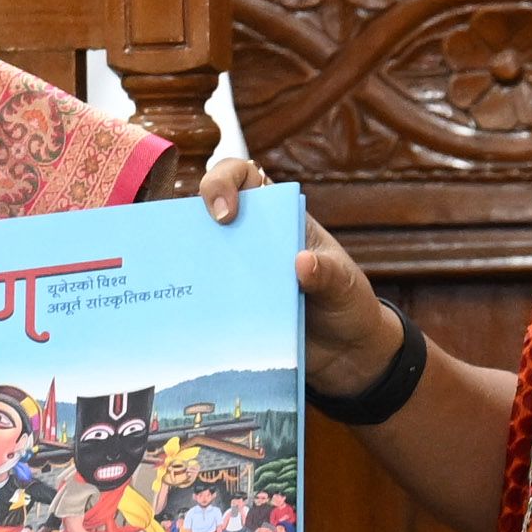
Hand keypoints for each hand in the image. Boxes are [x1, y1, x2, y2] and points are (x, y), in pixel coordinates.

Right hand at [198, 159, 398, 399]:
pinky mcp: (231, 308)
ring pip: (198, 257)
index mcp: (280, 217)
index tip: (225, 212)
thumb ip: (329, 274)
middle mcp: (252, 240)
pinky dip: (194, 306)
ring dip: (188, 268)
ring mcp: (237, 274)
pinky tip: (191, 320)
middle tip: (197, 247)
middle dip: (191, 221)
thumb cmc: (348, 305)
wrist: (347, 354)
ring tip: (182, 287)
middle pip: (206, 213)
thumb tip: (302, 263)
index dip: (224, 181)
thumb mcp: (345, 285)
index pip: (242, 177)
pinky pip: (204, 301)